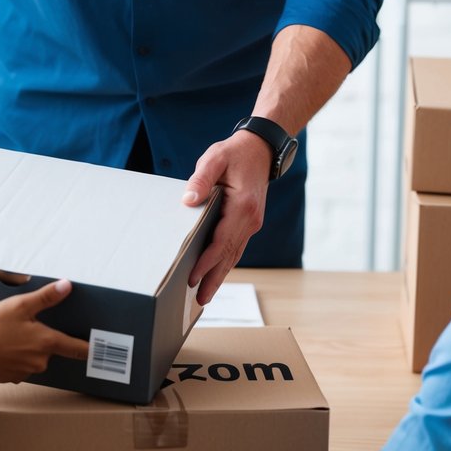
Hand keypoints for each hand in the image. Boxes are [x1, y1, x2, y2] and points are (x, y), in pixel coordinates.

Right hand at [0, 279, 89, 384]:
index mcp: (46, 342)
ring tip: (7, 337)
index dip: (87, 349)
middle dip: (39, 339)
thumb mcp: (20, 305)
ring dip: (25, 349)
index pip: (75, 348)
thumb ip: (46, 297)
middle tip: (21, 327)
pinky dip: (12, 358)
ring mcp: (26, 371)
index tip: (97, 351)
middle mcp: (40, 360)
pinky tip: (0, 348)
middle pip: (49, 349)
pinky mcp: (11, 377)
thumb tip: (67, 286)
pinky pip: (18, 366)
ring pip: (32, 358)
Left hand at [182, 132, 270, 304]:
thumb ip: (201, 179)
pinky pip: (237, 247)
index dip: (207, 261)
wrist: (261, 149)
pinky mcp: (249, 222)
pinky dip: (226, 263)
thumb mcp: (215, 159)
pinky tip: (217, 274)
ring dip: (220, 275)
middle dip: (214, 278)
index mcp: (242, 206)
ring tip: (205, 296)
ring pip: (235, 255)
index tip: (193, 276)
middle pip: (229, 255)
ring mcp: (252, 223)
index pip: (221, 241)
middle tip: (199, 300)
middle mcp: (250, 219)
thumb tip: (189, 199)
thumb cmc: (235, 153)